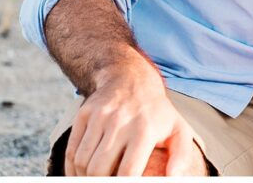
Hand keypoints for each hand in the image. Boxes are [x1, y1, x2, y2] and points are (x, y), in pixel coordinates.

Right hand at [65, 63, 205, 175]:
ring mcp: (100, 117)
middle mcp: (120, 122)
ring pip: (82, 161)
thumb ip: (181, 154)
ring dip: (84, 178)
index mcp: (145, 130)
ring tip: (95, 180)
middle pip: (99, 170)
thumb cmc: (157, 113)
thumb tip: (173, 177)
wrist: (132, 80)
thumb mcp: (178, 129)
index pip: (128, 171)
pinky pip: (71, 150)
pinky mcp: (84, 114)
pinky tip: (80, 176)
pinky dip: (71, 169)